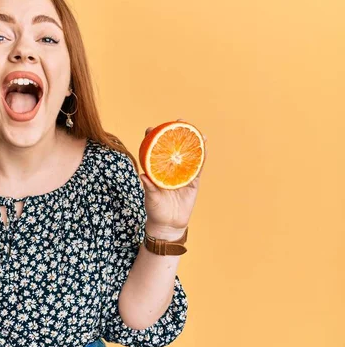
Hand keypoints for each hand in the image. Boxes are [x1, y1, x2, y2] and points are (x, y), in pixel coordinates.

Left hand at [139, 118, 207, 237]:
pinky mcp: (192, 182)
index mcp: (156, 170)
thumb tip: (142, 175)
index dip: (153, 138)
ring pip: (188, 155)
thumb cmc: (155, 210)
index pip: (153, 151)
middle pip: (172, 148)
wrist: (168, 225)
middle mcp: (169, 169)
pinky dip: (201, 157)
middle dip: (176, 134)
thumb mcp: (150, 197)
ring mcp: (182, 175)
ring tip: (196, 130)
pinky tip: (204, 147)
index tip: (152, 128)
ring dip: (192, 142)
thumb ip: (148, 187)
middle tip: (178, 121)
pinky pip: (198, 168)